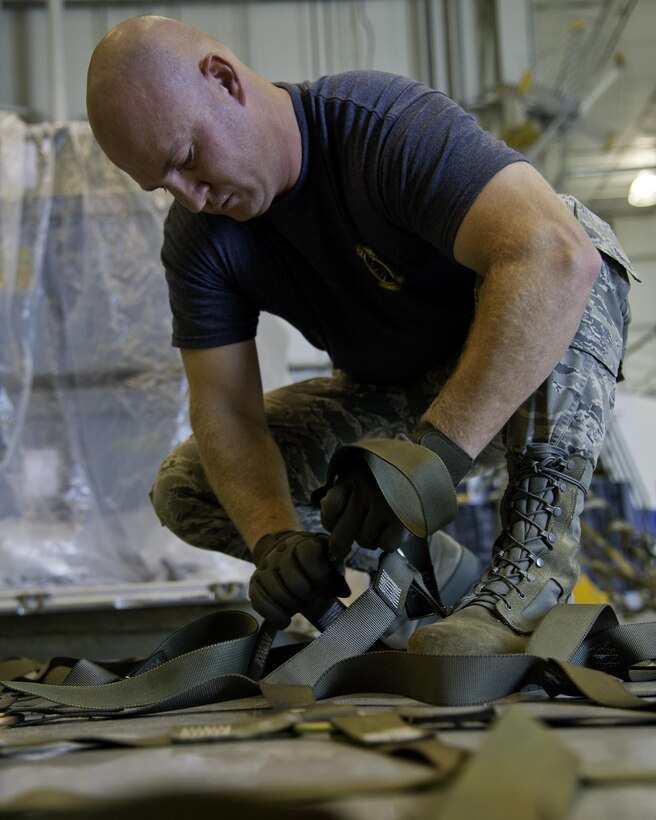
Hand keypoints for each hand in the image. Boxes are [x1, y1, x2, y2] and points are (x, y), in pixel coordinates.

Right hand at [249, 530, 350, 627]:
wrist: (286, 554)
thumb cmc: (314, 562)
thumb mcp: (329, 562)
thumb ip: (337, 575)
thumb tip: (344, 591)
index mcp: (303, 543)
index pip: (311, 559)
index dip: (320, 578)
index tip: (323, 585)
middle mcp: (281, 552)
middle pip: (294, 582)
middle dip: (307, 596)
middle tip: (311, 597)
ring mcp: (265, 567)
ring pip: (277, 593)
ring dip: (292, 606)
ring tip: (300, 605)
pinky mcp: (255, 582)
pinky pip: (259, 601)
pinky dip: (274, 615)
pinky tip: (285, 620)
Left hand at [319, 425, 472, 560]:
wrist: (428, 464)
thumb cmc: (387, 472)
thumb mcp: (359, 471)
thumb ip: (340, 490)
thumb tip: (322, 509)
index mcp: (352, 475)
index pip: (329, 509)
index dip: (329, 520)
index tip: (334, 523)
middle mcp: (366, 489)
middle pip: (342, 534)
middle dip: (340, 546)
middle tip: (340, 551)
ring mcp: (385, 506)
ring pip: (365, 541)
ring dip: (368, 539)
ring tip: (377, 525)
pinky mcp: (403, 520)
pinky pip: (386, 545)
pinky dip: (387, 542)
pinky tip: (391, 529)